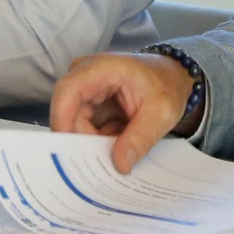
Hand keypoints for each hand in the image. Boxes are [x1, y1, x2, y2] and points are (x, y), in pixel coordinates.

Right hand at [50, 52, 195, 173]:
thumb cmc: (167, 86)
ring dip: (97, 143)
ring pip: (77, 126)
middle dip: (87, 142)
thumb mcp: (161, 113)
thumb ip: (141, 137)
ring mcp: (85, 91)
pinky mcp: (89, 104)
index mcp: (101, 69)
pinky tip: (120, 143)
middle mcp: (85, 76)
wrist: (172, 78)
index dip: (62, 120)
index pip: (67, 92)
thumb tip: (120, 165)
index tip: (69, 152)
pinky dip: (101, 141)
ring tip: (123, 149)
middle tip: (109, 163)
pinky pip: (86, 129)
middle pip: (70, 115)